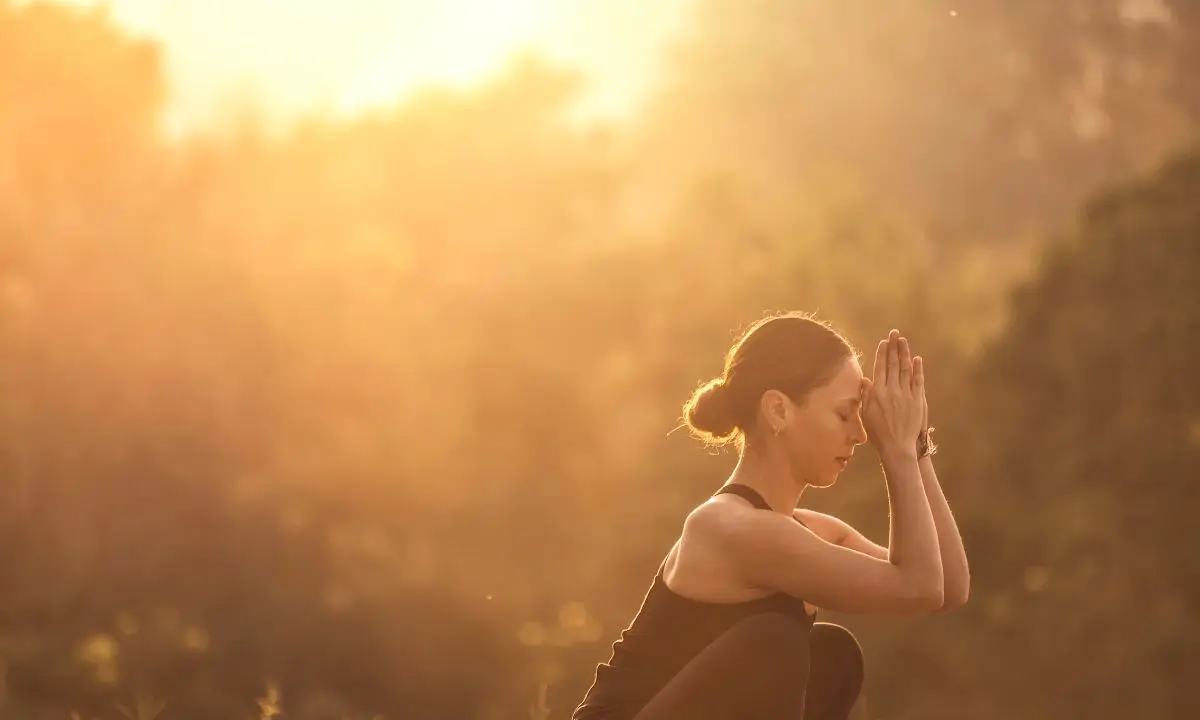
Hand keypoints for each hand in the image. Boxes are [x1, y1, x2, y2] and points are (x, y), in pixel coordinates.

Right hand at [862, 329, 924, 456]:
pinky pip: (918, 381)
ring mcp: (906, 394)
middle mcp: (892, 390)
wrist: (898, 447)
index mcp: (878, 393)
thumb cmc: (878, 434)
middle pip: (893, 364)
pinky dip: (918, 369)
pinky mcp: (918, 400)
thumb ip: (866, 396)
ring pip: (906, 369)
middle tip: (895, 333)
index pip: (880, 368)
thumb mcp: (866, 415)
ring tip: (904, 341)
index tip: (884, 342)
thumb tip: (865, 380)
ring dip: (905, 353)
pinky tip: (917, 359)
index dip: (882, 353)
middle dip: (894, 347)